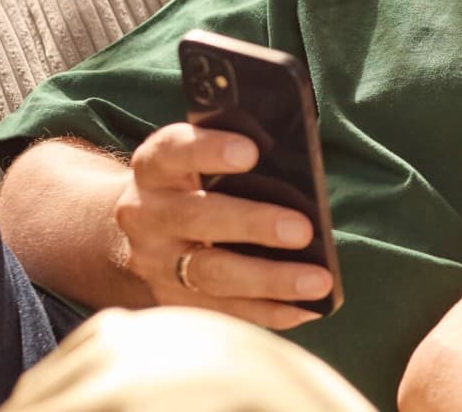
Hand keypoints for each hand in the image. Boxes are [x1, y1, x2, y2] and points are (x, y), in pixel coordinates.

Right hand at [113, 123, 333, 328]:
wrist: (143, 226)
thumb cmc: (195, 179)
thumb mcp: (200, 155)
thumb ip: (237, 148)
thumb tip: (296, 158)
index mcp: (156, 166)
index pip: (174, 150)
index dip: (209, 149)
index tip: (251, 152)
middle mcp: (147, 214)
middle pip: (195, 216)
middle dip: (252, 223)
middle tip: (303, 230)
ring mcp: (155, 262)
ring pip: (210, 273)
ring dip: (269, 279)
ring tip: (318, 281)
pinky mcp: (171, 298)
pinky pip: (221, 311)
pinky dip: (268, 311)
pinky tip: (307, 308)